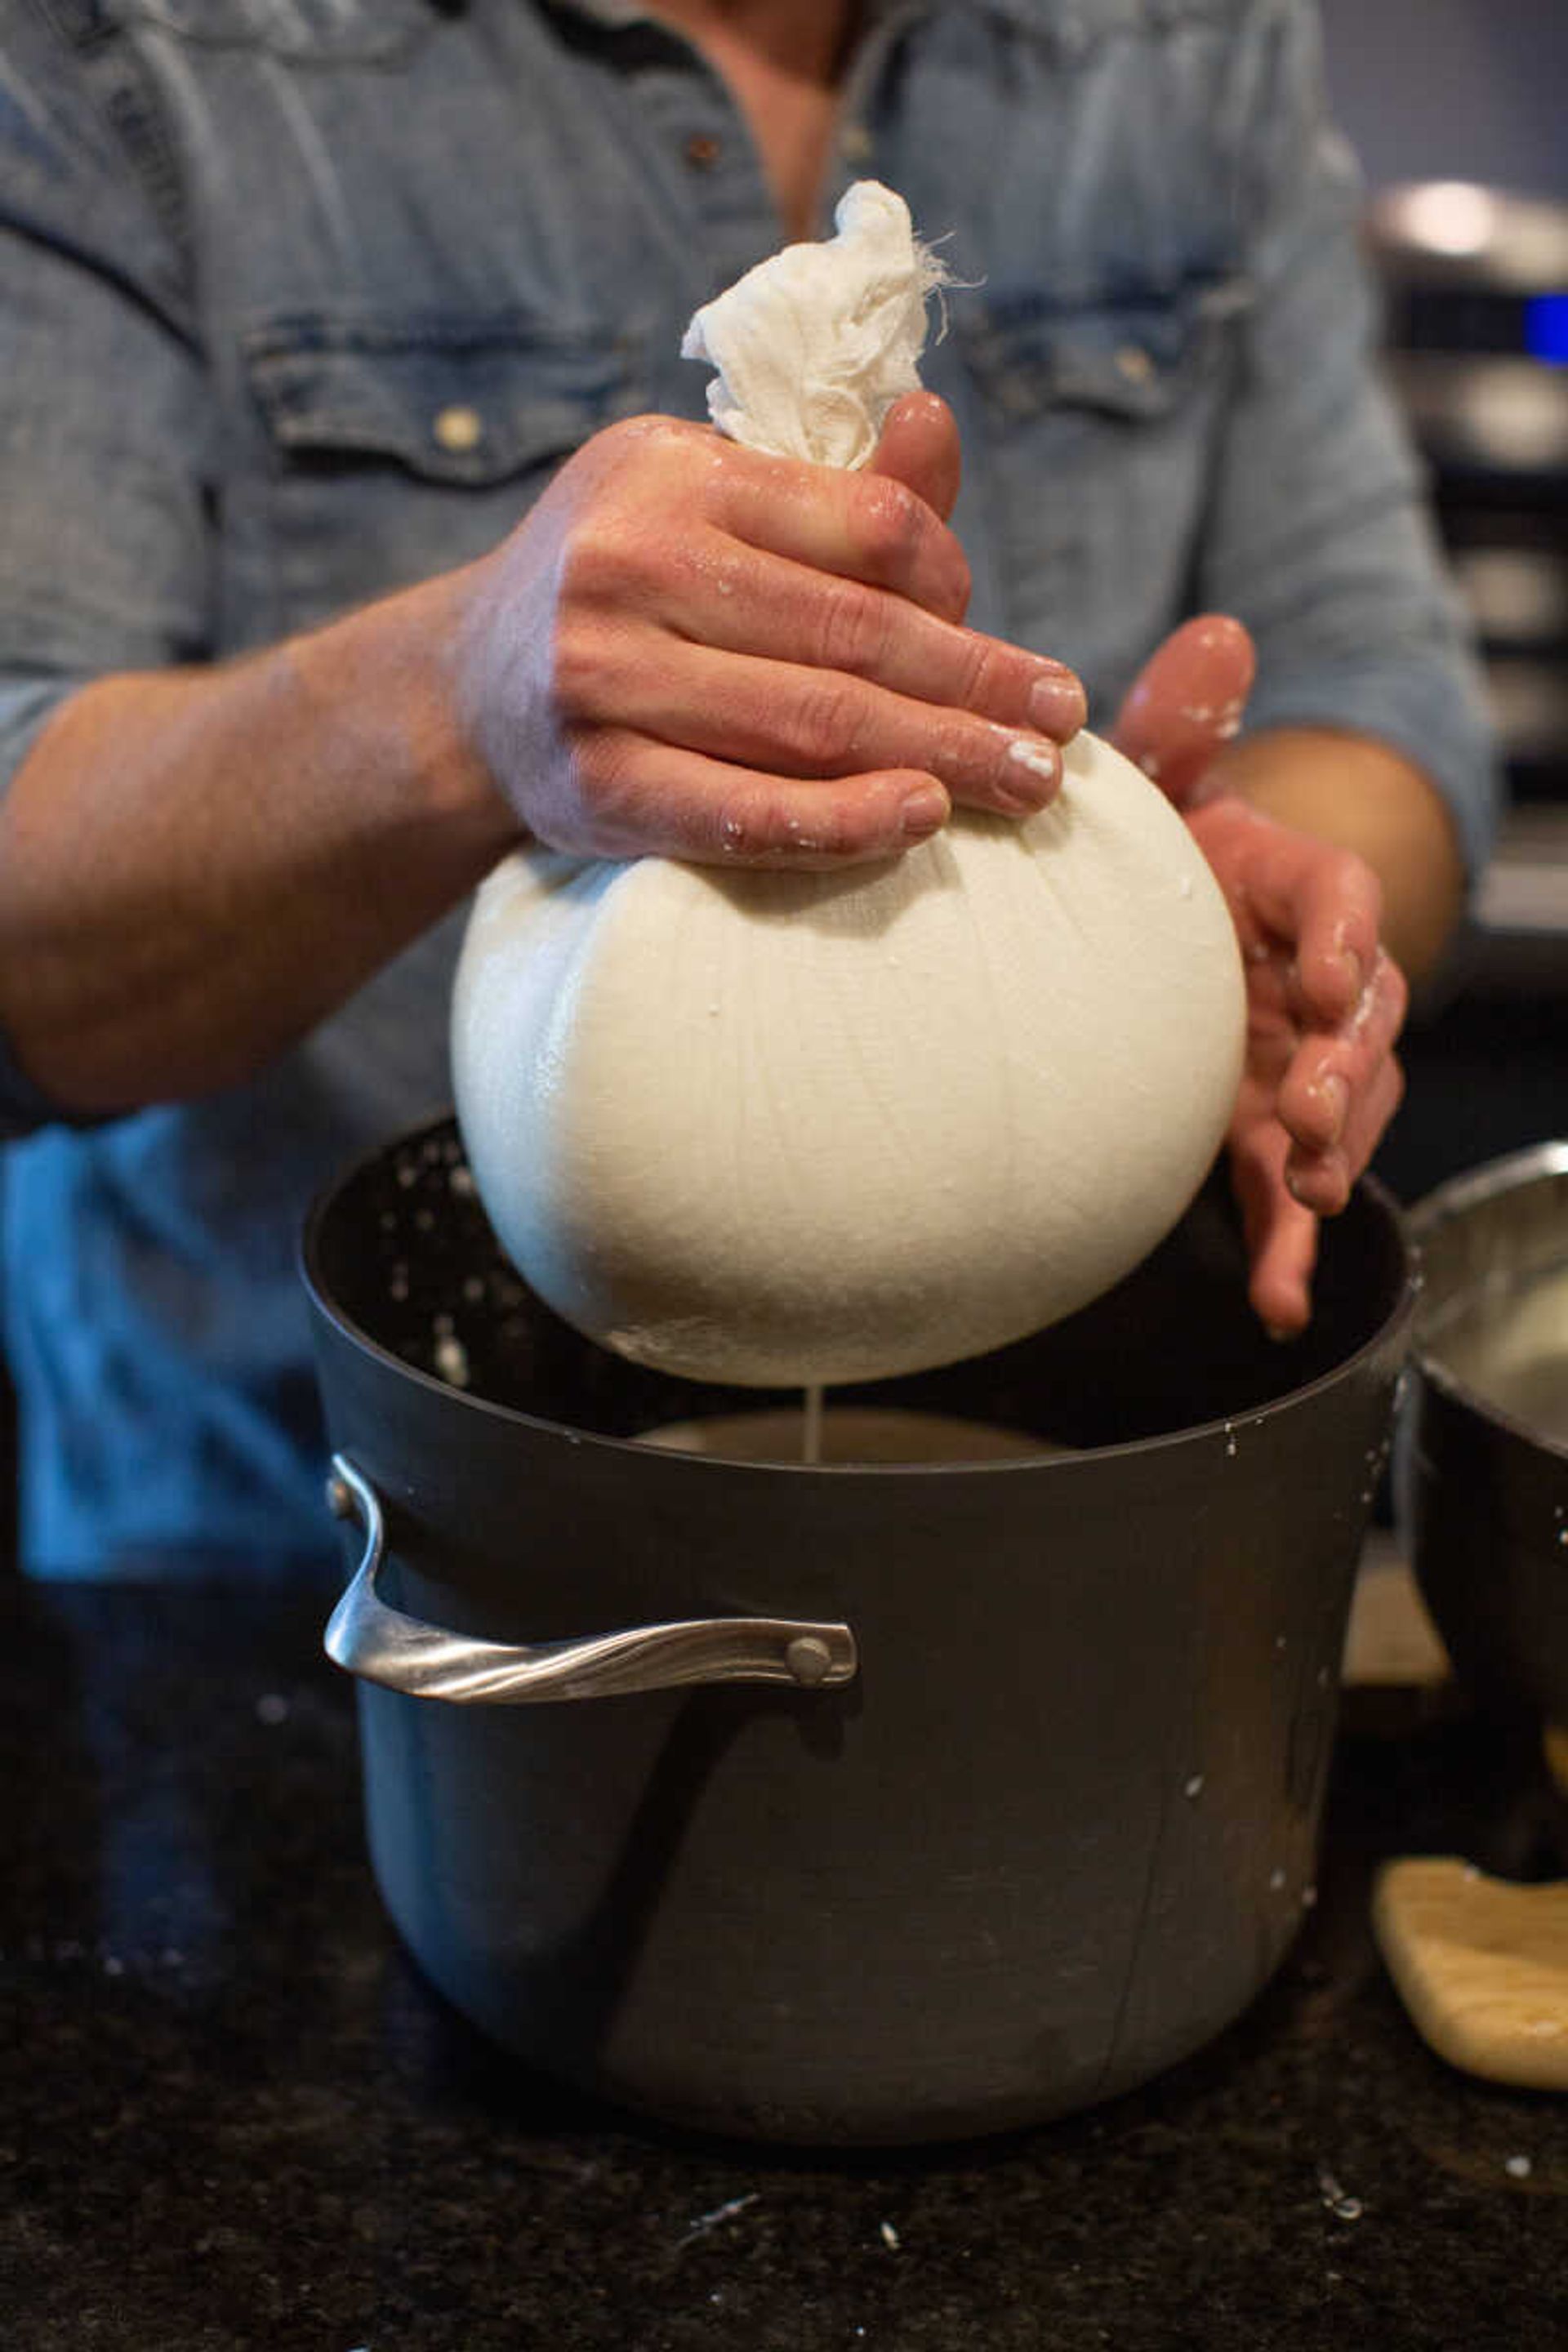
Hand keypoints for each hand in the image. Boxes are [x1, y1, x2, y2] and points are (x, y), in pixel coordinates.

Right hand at [453, 394, 1085, 866]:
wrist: (465, 693)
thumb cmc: (625, 591)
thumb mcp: (707, 505)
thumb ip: (831, 492)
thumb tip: (937, 421)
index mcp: (672, 473)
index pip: (865, 526)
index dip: (957, 588)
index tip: (1004, 647)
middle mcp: (628, 563)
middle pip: (853, 633)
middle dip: (978, 685)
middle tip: (1060, 726)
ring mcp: (602, 680)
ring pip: (810, 723)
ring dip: (939, 755)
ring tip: (1027, 781)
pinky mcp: (593, 789)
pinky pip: (740, 812)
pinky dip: (840, 821)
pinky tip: (919, 820)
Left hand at [1114, 616, 1407, 1334]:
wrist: (1158, 913)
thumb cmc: (1159, 840)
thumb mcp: (1157, 778)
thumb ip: (1177, 720)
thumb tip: (1218, 631)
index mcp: (1291, 883)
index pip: (1338, 900)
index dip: (1344, 936)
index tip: (1328, 975)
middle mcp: (1314, 977)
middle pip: (1362, 1022)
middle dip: (1347, 1068)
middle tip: (1309, 1110)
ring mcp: (1299, 1059)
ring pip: (1344, 1112)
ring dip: (1331, 1157)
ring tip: (1301, 1200)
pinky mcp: (1262, 1128)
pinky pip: (1284, 1191)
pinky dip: (1288, 1250)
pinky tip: (1274, 1303)